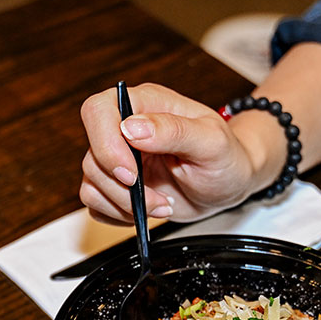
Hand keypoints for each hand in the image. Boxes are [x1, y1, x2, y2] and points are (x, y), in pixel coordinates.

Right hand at [78, 83, 270, 223]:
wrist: (229, 185)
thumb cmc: (226, 158)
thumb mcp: (211, 142)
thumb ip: (173, 130)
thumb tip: (131, 127)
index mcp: (146, 105)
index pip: (99, 110)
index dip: (106, 144)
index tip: (132, 173)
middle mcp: (126, 129)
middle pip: (93, 155)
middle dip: (121, 187)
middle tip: (155, 197)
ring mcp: (119, 158)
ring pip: (91, 182)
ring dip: (124, 204)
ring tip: (161, 205)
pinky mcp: (115, 185)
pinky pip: (95, 203)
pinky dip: (118, 214)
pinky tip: (147, 210)